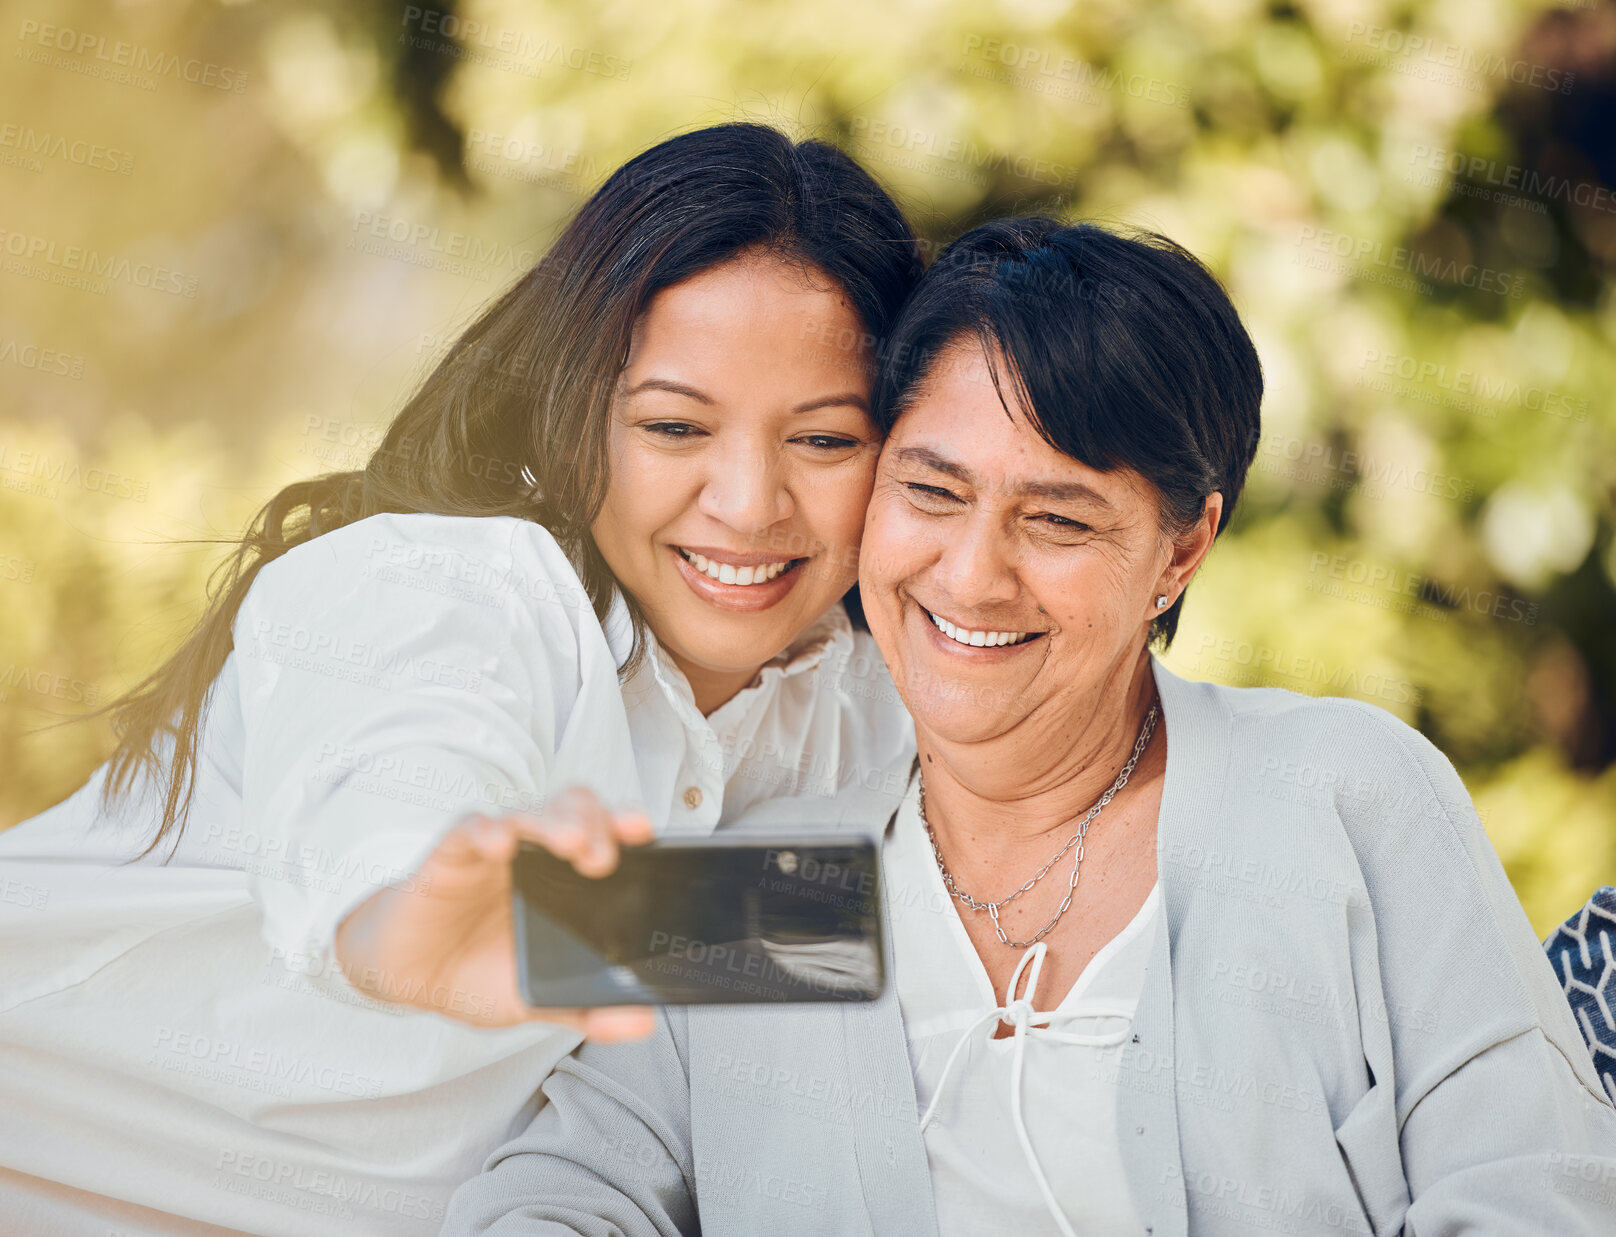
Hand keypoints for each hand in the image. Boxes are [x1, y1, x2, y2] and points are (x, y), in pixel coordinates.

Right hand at [334, 787, 655, 1038]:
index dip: (623, 826)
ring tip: (570, 841)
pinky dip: (485, 830)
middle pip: (571, 812)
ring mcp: (493, 850)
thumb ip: (587, 1008)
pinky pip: (469, 829)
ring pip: (528, 814)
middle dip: (595, 823)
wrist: (415, 979)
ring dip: (551, 822)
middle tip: (604, 857)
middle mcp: (534, 854)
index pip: (603, 835)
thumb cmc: (478, 971)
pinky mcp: (450, 855)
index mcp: (564, 878)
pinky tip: (500, 844)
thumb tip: (639, 1023)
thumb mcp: (538, 996)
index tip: (644, 831)